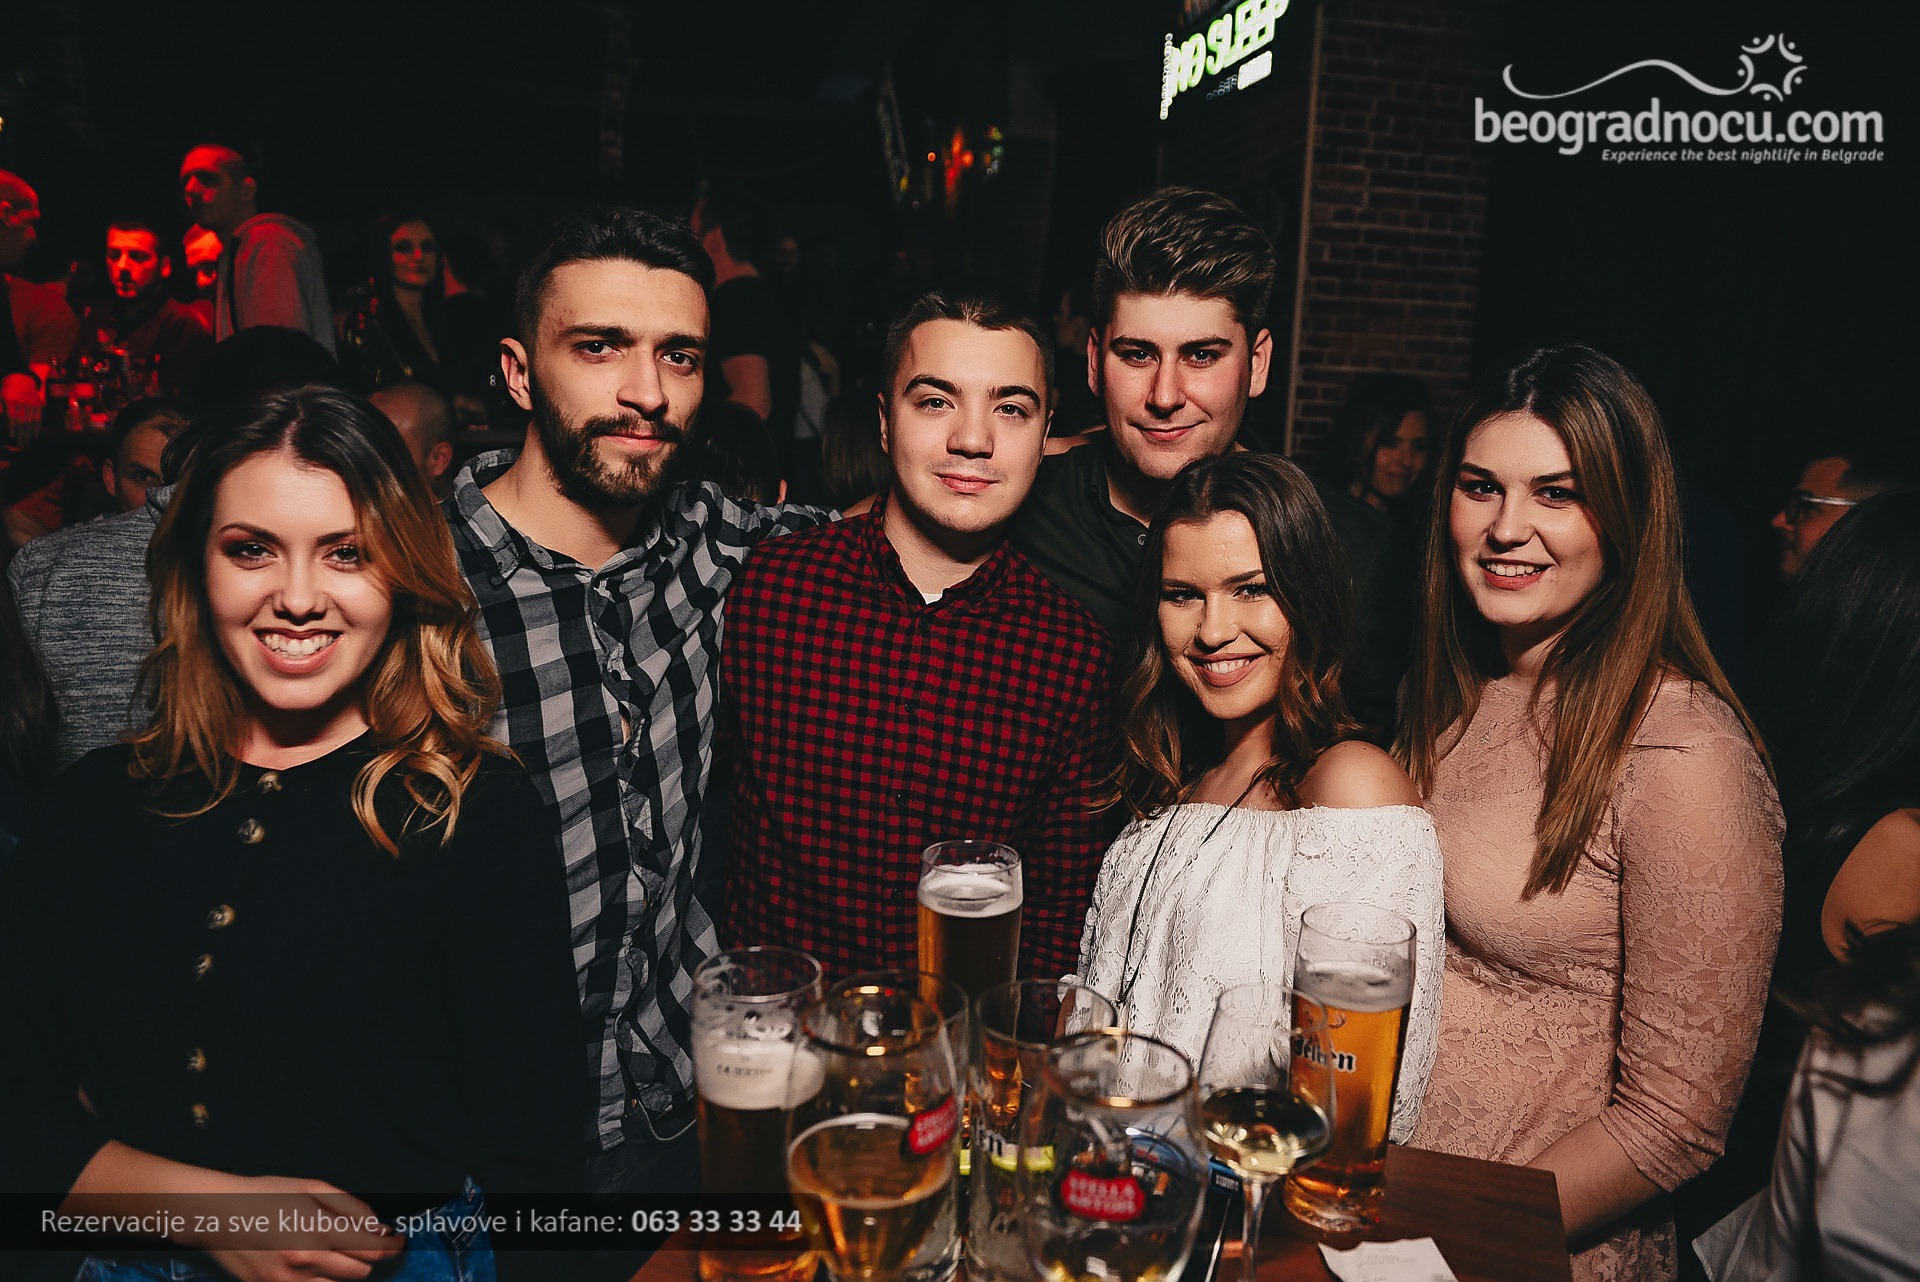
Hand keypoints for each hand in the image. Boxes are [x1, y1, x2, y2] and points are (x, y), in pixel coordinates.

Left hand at [2, 372, 42, 445]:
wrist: (21, 375)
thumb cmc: (8, 386)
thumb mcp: (2, 394)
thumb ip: (1, 405)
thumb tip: (2, 415)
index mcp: (12, 399)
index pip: (13, 416)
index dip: (13, 426)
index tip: (13, 436)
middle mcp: (23, 402)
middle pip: (23, 420)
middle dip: (22, 433)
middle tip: (21, 444)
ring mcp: (31, 403)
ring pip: (31, 420)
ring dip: (29, 432)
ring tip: (28, 441)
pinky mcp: (37, 403)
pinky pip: (38, 416)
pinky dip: (37, 426)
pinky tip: (36, 434)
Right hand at [187, 1176, 403, 1281]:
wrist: (216, 1213)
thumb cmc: (266, 1194)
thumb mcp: (312, 1188)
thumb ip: (351, 1208)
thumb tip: (379, 1227)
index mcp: (316, 1230)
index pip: (371, 1249)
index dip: (391, 1246)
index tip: (399, 1242)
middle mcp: (304, 1261)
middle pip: (359, 1272)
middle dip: (370, 1258)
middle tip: (369, 1244)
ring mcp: (286, 1281)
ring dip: (345, 1271)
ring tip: (336, 1251)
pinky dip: (322, 1280)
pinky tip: (316, 1263)